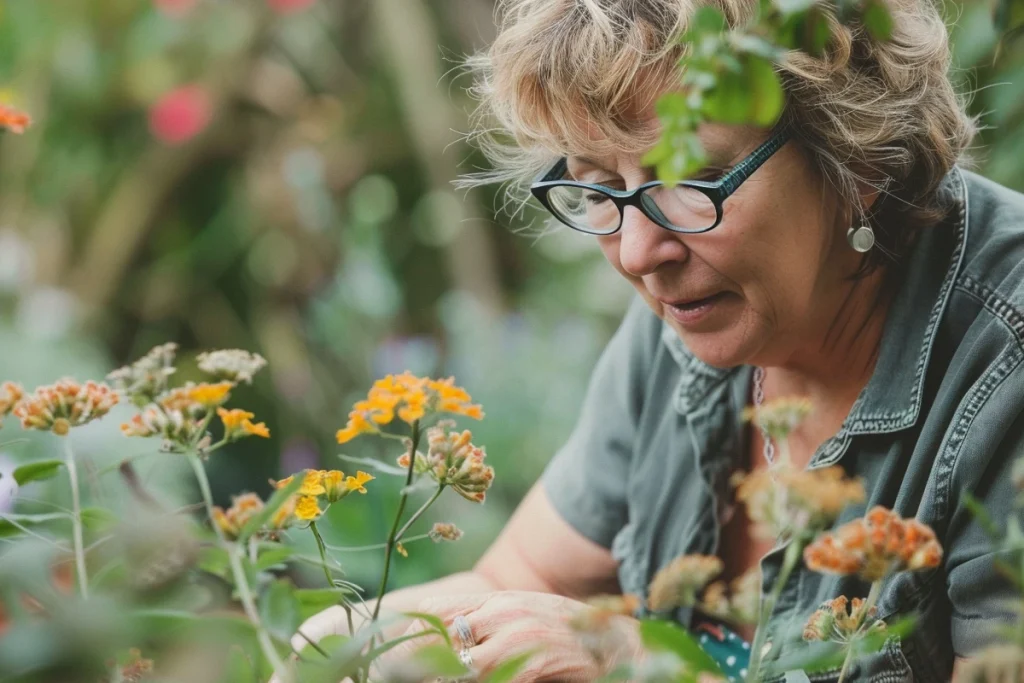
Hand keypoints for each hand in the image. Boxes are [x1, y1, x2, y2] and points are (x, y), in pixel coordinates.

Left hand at [379, 591, 644, 681]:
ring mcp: (520, 635)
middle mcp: (504, 612)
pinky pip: (494, 677)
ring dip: (439, 674)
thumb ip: (489, 625)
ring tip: (417, 679)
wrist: (615, 645)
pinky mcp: (535, 660)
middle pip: (443, 633)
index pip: (441, 609)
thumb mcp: (522, 620)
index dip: (410, 631)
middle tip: (389, 672)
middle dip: (414, 658)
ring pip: (462, 662)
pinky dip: (477, 682)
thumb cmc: (566, 637)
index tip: (387, 653)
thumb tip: (452, 637)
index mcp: (499, 600)